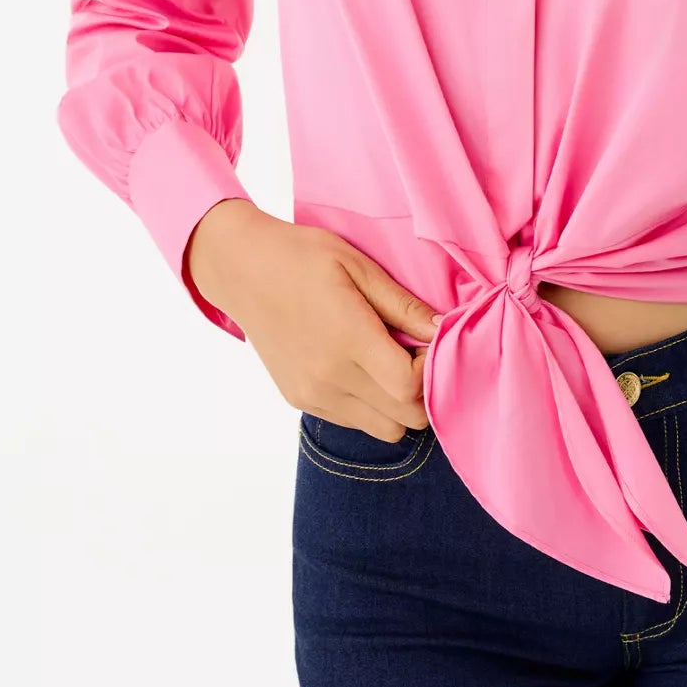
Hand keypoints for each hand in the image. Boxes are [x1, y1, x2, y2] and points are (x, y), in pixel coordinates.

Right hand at [187, 202, 441, 441]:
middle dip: (423, 390)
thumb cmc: (303, 257)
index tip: (429, 340)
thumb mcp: (360, 267)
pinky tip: (363, 366)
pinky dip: (371, 404)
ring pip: (383, 429)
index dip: (432, 369)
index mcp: (348, 341)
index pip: (411, 389)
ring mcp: (313, 395)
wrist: (242, 270)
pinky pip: (354, 421)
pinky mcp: (300, 400)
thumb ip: (404, 306)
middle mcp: (330, 378)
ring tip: (390, 359)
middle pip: (404, 418)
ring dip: (399, 403)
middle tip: (416, 350)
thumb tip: (444, 330)